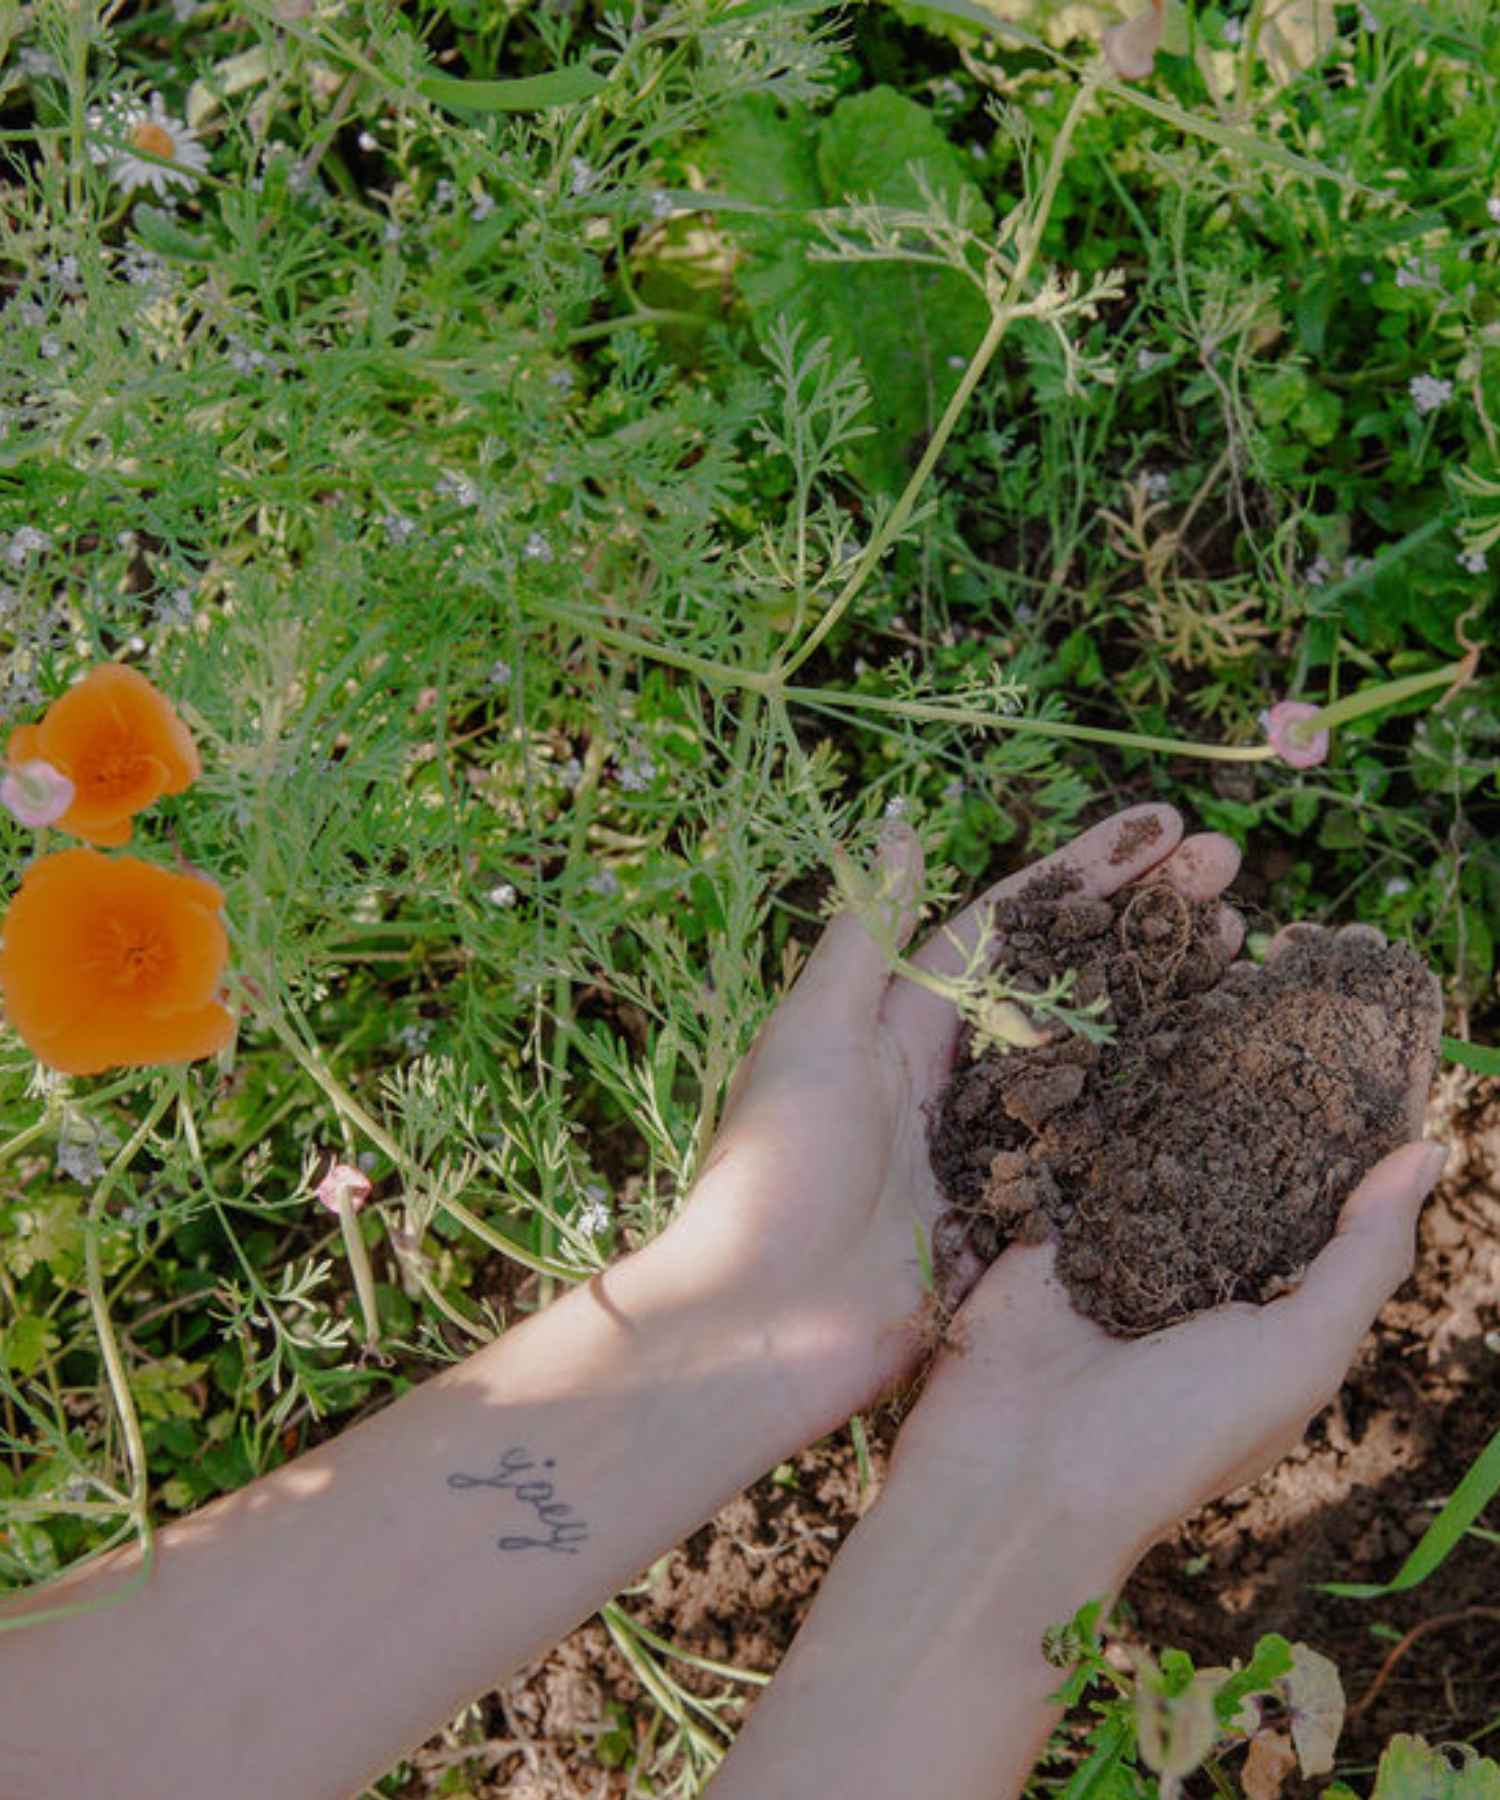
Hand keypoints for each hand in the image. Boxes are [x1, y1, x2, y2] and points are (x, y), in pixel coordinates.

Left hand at [650, 803, 1243, 1424]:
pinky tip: (1220, 1069)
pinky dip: (1155, 1108)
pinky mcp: (1015, 1221)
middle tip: (1232, 869)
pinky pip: (1096, 1153)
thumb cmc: (775, 1172)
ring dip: (1165, 995)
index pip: (1011, 924)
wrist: (764, 1328)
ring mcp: (991, 1148)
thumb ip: (866, 934)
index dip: (1086, 872)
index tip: (1164, 826)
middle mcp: (953, 1078)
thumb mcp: (813, 1036)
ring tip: (1245, 943)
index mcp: (902, 1023)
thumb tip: (900, 823)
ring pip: (1098, 1056)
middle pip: (1068, 978)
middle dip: (1146, 917)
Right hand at [884, 923, 1445, 1562]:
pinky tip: (1104, 1007)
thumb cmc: (1175, 1434)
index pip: (1315, 1184)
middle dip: (1253, 1064)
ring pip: (1152, 1126)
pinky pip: (1073, 1138)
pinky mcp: (1038, 1218)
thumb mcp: (1299, 1353)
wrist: (1013, 1478)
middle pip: (1232, 1141)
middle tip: (1268, 963)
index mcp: (1265, 1299)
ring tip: (1194, 958)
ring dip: (1171, 1058)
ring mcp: (1110, 1235)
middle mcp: (1191, 1259)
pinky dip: (1088, 1082)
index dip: (1340, 1108)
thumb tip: (1426, 1152)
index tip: (1355, 1019)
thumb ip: (1361, 1256)